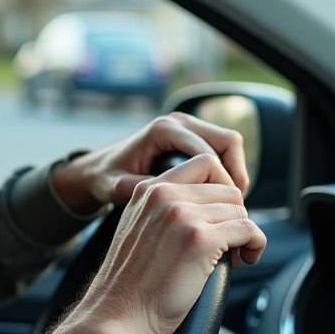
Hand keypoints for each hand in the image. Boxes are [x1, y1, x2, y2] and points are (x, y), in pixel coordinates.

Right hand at [38, 154, 266, 333]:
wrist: (117, 315)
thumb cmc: (129, 284)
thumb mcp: (136, 230)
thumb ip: (162, 209)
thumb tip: (204, 206)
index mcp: (148, 190)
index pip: (203, 164)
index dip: (222, 190)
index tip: (222, 215)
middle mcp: (164, 195)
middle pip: (227, 187)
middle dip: (235, 214)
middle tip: (230, 241)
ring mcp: (182, 216)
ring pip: (240, 209)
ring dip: (245, 233)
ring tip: (234, 255)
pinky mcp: (201, 240)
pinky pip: (249, 230)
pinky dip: (255, 245)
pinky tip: (243, 260)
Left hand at [50, 113, 250, 212]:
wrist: (99, 169)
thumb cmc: (106, 179)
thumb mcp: (116, 187)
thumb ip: (138, 189)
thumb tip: (165, 193)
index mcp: (162, 130)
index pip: (207, 154)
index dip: (221, 182)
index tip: (222, 211)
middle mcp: (178, 122)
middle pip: (227, 141)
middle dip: (235, 174)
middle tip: (235, 207)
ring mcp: (187, 125)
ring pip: (229, 143)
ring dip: (235, 171)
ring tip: (231, 203)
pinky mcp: (192, 134)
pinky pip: (222, 148)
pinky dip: (228, 169)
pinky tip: (222, 196)